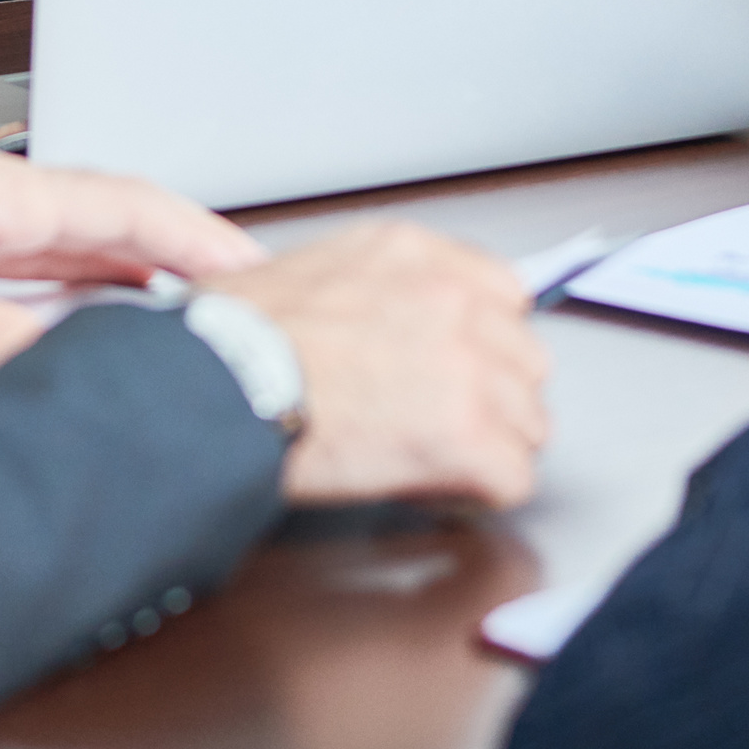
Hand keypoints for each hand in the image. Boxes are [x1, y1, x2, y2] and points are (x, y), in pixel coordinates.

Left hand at [0, 140, 263, 365]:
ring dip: (140, 281)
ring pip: (84, 252)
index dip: (205, 240)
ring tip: (191, 320)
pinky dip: (83, 297)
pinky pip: (41, 275)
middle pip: (122, 228)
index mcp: (9, 193)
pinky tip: (93, 326)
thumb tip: (60, 375)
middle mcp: (3, 204)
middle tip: (249, 303)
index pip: (136, 209)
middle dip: (189, 262)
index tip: (261, 273)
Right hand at [234, 224, 553, 508]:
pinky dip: (482, 494)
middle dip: (492, 398)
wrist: (219, 388)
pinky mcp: (467, 435)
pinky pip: (513, 479)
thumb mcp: (305, 272)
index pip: (503, 295)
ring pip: (528, 423)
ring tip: (440, 462)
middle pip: (525, 362)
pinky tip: (442, 489)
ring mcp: (469, 366)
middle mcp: (454, 300)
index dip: (482, 342)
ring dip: (491, 447)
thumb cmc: (232, 341)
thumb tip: (380, 318)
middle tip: (446, 424)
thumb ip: (368, 287)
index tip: (461, 367)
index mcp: (414, 254)